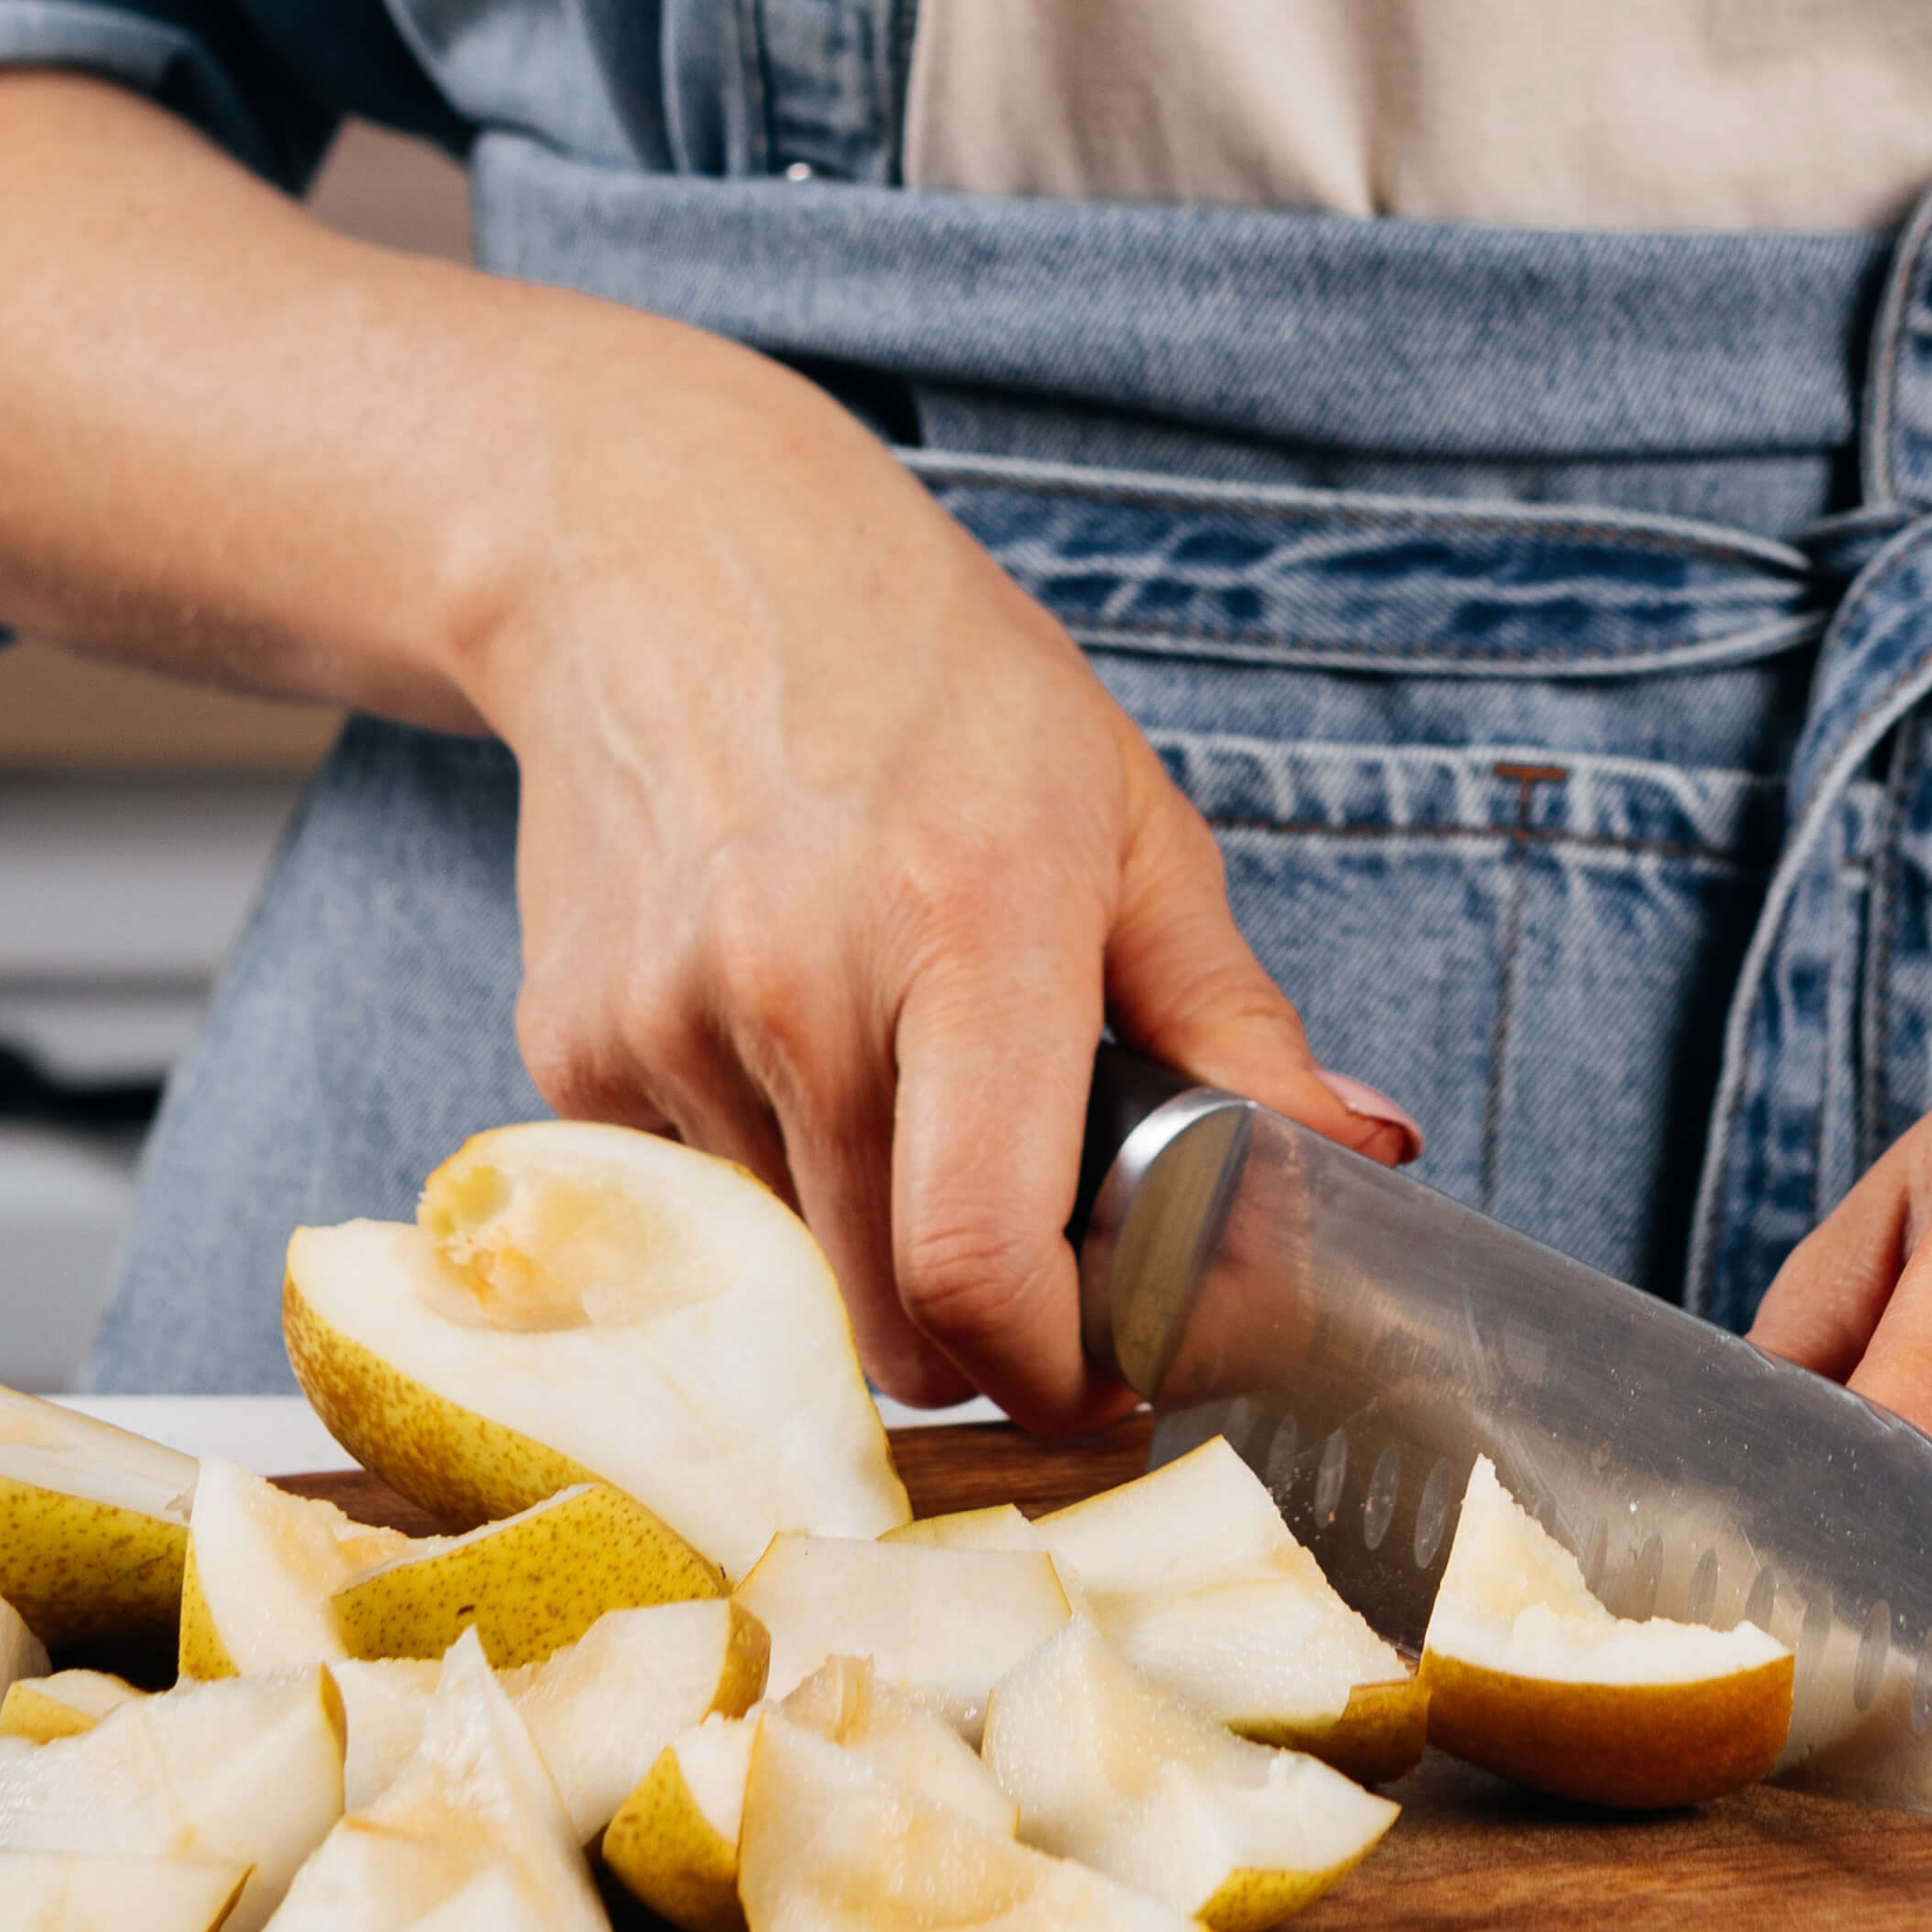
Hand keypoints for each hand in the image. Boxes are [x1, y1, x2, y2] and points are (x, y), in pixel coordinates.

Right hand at [453, 315, 1406, 1423]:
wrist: (662, 557)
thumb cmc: (924, 679)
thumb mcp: (1124, 822)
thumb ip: (1233, 1021)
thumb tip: (1360, 1160)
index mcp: (970, 928)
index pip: (981, 1262)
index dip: (1058, 1371)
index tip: (1113, 1374)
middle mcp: (794, 990)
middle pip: (890, 1320)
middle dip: (982, 1333)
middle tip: (1035, 1252)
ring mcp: (664, 1025)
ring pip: (793, 1279)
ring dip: (867, 1247)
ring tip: (900, 1090)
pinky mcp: (571, 1053)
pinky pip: (697, 1208)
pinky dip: (767, 1178)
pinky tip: (786, 1040)